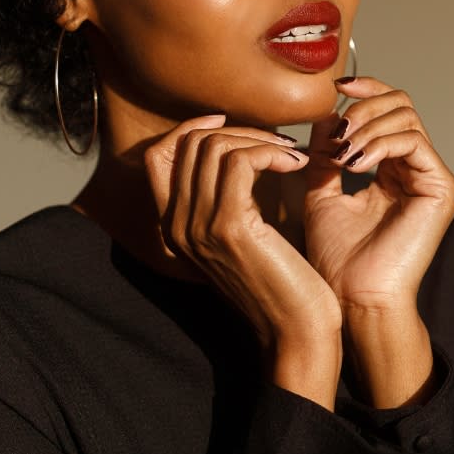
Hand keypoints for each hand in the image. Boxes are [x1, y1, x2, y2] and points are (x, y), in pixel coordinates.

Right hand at [134, 114, 341, 399]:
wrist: (294, 331)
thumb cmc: (280, 282)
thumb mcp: (243, 233)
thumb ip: (228, 196)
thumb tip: (241, 144)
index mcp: (172, 226)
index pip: (158, 155)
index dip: (190, 128)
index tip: (228, 123)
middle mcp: (176, 225)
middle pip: (190, 144)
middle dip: (238, 131)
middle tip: (277, 142)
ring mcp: (198, 226)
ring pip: (215, 147)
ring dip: (260, 139)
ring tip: (290, 155)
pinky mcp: (229, 226)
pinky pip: (242, 161)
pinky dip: (272, 152)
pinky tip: (296, 164)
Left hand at [298, 78, 453, 316]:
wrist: (354, 298)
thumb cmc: (337, 259)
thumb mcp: (321, 192)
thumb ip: (325, 152)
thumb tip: (329, 113)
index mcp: (391, 169)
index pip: (388, 110)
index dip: (367, 90)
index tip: (338, 89)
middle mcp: (416, 170)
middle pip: (401, 104)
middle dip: (364, 108)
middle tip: (338, 135)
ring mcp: (432, 179)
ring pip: (407, 118)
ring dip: (367, 127)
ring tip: (343, 156)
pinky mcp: (441, 189)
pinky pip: (413, 142)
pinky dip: (380, 143)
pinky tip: (355, 164)